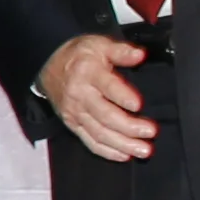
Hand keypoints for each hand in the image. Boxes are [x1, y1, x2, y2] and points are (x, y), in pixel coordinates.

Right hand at [41, 33, 154, 159]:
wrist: (49, 66)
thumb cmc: (79, 57)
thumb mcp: (99, 45)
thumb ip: (121, 51)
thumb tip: (139, 55)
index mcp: (88, 73)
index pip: (107, 87)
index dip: (122, 97)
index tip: (138, 105)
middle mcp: (80, 95)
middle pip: (105, 115)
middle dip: (129, 127)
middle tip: (150, 132)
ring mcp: (76, 113)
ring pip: (99, 133)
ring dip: (123, 144)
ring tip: (144, 149)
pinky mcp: (73, 125)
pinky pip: (90, 142)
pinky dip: (107, 151)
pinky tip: (124, 154)